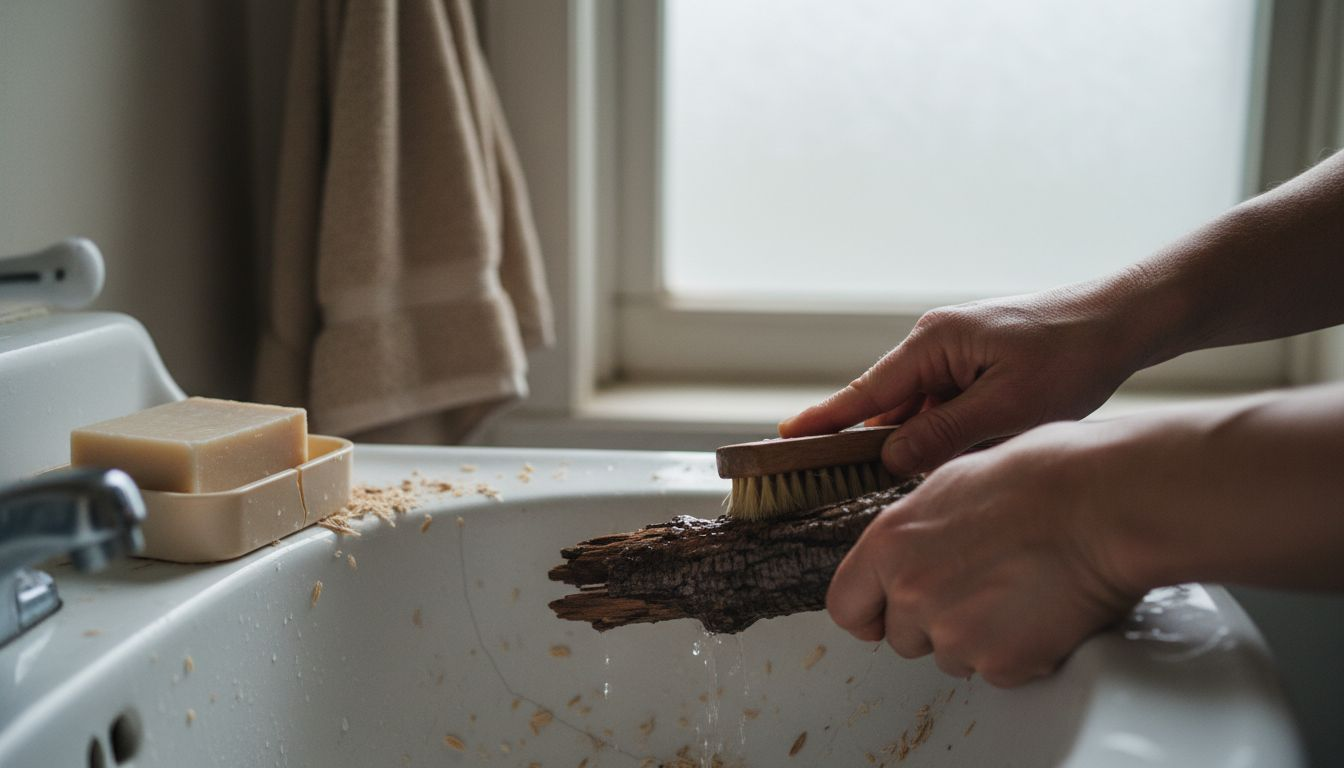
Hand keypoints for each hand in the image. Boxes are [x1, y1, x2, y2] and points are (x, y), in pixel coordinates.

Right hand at [779, 285, 1147, 475]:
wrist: (1122, 322)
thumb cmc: (1072, 355)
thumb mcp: (1007, 407)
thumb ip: (944, 435)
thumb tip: (892, 459)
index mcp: (933, 344)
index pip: (865, 392)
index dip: (824, 421)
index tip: (784, 440)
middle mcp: (935, 344)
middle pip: (887, 406)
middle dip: (870, 446)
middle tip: (838, 486)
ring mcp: (955, 355)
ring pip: (917, 411)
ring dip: (915, 445)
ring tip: (911, 482)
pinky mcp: (976, 366)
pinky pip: (942, 407)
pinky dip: (941, 435)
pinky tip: (952, 463)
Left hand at [826, 421, 1138, 686]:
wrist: (1103, 505)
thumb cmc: (1042, 478)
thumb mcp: (951, 483)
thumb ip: (916, 528)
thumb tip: (911, 547)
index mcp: (890, 544)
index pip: (845, 605)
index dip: (867, 614)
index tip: (883, 616)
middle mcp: (912, 593)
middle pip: (902, 637)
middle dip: (934, 622)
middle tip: (980, 587)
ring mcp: (954, 634)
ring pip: (951, 656)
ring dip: (977, 637)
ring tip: (1018, 590)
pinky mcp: (1001, 663)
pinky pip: (998, 670)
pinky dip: (1019, 651)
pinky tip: (1042, 608)